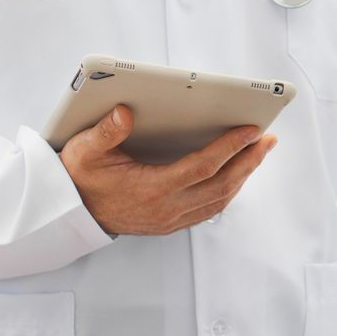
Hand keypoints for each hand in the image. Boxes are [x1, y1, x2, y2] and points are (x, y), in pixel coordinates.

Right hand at [61, 105, 276, 235]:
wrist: (69, 213)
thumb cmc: (79, 178)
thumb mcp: (84, 150)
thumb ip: (105, 131)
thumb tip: (125, 112)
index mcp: (151, 189)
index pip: (202, 166)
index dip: (230, 147)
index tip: (251, 129)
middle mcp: (166, 208)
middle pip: (221, 186)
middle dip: (248, 161)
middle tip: (267, 140)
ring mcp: (169, 219)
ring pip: (219, 200)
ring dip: (243, 176)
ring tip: (259, 152)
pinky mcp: (170, 223)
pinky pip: (209, 209)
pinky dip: (228, 190)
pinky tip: (236, 174)